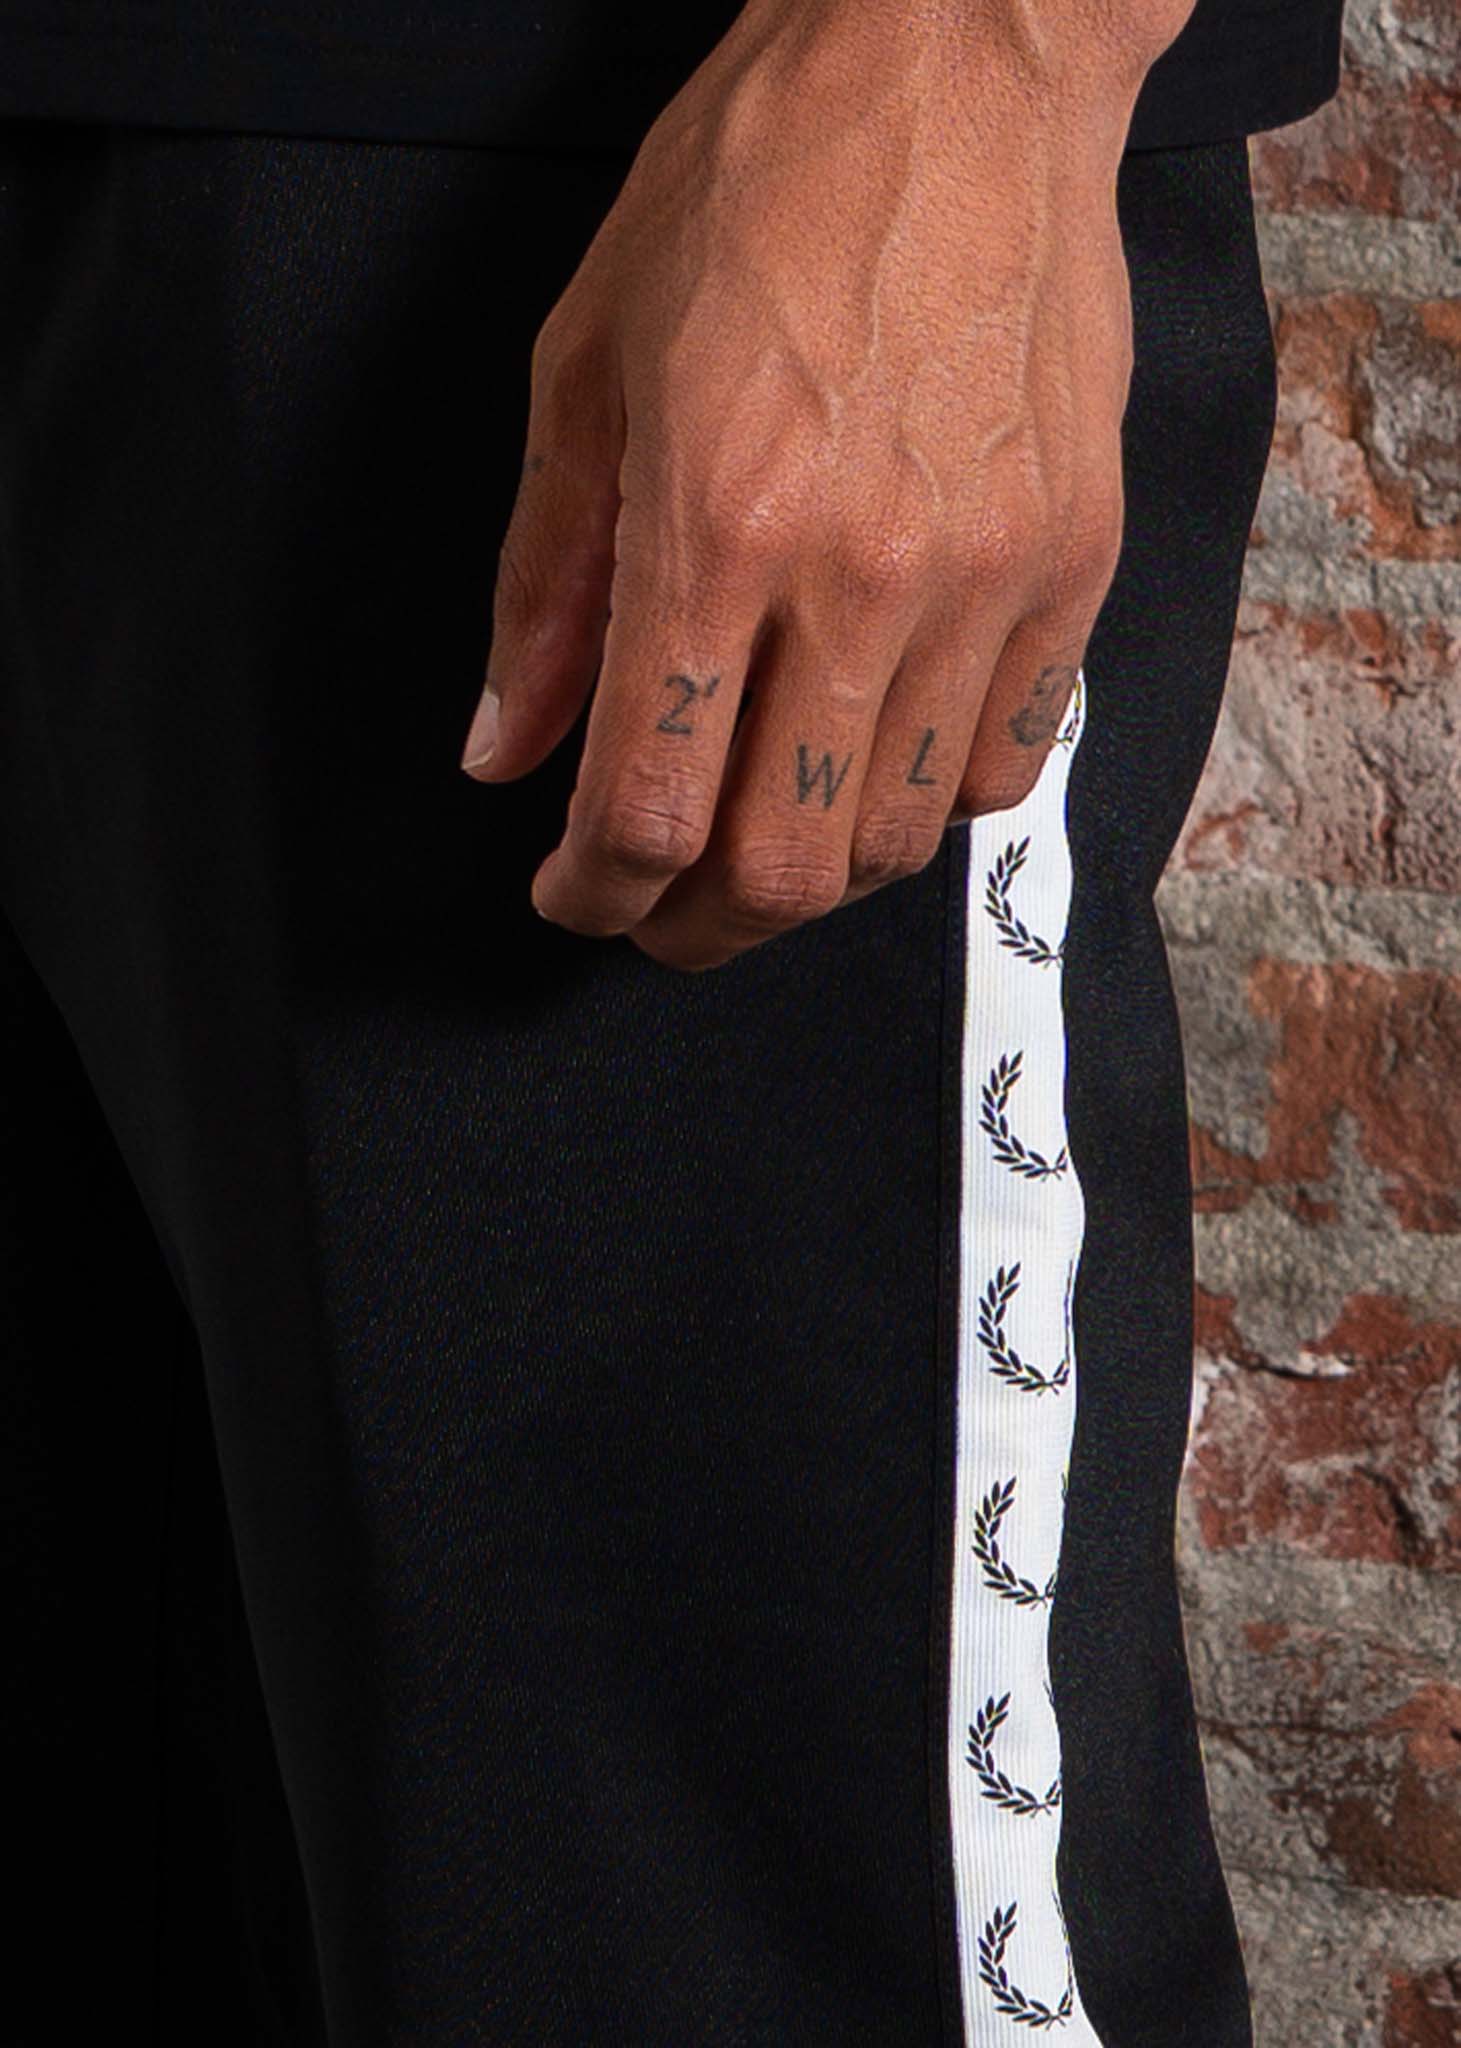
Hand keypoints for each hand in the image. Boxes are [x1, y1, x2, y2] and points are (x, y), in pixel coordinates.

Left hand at [461, 0, 1193, 970]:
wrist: (958, 60)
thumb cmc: (761, 185)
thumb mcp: (586, 369)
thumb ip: (544, 588)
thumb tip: (507, 749)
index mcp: (716, 524)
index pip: (645, 807)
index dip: (592, 894)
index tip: (572, 896)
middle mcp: (862, 576)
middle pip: (779, 869)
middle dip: (695, 927)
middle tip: (655, 908)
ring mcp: (986, 578)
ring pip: (896, 844)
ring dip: (809, 879)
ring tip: (757, 837)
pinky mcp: (1074, 565)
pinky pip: (1003, 766)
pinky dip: (924, 804)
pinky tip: (870, 760)